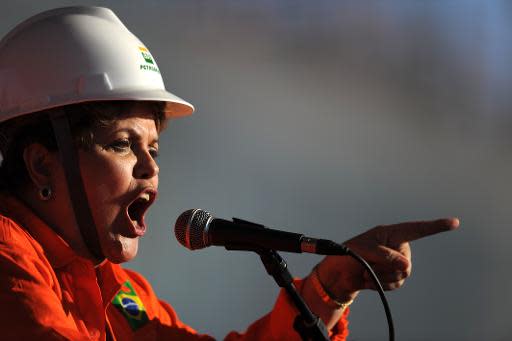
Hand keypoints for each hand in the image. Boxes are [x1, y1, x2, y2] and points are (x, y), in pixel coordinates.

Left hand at [314, 218, 459, 301]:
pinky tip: (368, 280)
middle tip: (368, 266)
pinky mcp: (394, 276)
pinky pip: (396, 284)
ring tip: (366, 273)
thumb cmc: (350, 254)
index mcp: (391, 233)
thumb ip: (386, 255)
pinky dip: (381, 285)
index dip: (436, 226)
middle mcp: (398, 246)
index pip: (416, 229)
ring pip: (401, 275)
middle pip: (405, 262)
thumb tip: (406, 266)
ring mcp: (397, 262)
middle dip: (385, 268)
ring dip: (381, 277)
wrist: (340, 272)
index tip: (454, 222)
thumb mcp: (364, 250)